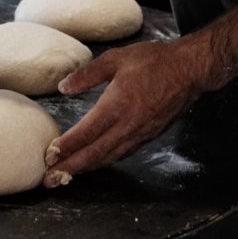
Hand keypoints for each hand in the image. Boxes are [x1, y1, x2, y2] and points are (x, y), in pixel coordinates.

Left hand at [43, 38, 201, 185]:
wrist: (189, 70)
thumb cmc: (153, 60)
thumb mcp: (116, 58)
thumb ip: (88, 74)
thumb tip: (63, 87)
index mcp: (118, 104)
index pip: (86, 133)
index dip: (66, 147)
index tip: (48, 156)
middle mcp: (128, 125)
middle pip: (94, 153)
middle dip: (70, 167)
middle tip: (49, 180)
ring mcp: (140, 133)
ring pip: (109, 157)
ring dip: (86, 168)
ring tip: (66, 175)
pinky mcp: (149, 136)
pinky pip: (122, 153)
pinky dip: (104, 161)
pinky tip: (95, 162)